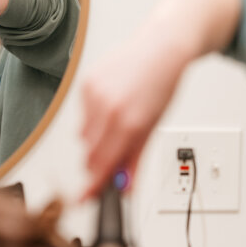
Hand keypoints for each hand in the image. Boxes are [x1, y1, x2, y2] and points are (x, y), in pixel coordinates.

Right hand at [80, 35, 185, 197]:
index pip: (103, 164)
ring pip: (84, 135)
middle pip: (90, 153)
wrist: (162, 46)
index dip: (93, 185)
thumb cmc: (163, 84)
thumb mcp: (154, 126)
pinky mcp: (86, 83)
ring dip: (97, 138)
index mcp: (129, 123)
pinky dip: (94, 116)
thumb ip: (136, 159)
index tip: (83, 199)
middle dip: (99, 161)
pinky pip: (82, 114)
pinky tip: (112, 103)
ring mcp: (94, 95)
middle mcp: (109, 109)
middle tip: (115, 154)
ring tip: (120, 119)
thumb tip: (126, 186)